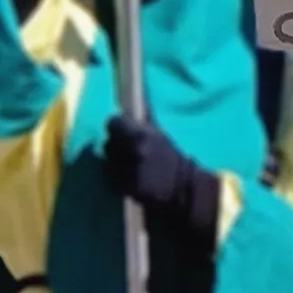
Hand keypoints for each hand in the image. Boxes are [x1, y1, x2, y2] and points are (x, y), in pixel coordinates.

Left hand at [99, 113, 215, 216]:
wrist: (183, 189)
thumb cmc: (173, 159)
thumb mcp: (160, 135)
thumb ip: (144, 121)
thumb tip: (133, 102)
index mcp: (141, 134)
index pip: (113, 122)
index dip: (117, 126)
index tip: (122, 130)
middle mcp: (132, 150)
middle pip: (109, 142)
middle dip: (116, 145)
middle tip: (126, 149)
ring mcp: (127, 170)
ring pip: (109, 161)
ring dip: (115, 161)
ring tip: (128, 164)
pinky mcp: (125, 187)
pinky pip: (112, 178)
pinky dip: (117, 176)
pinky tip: (129, 177)